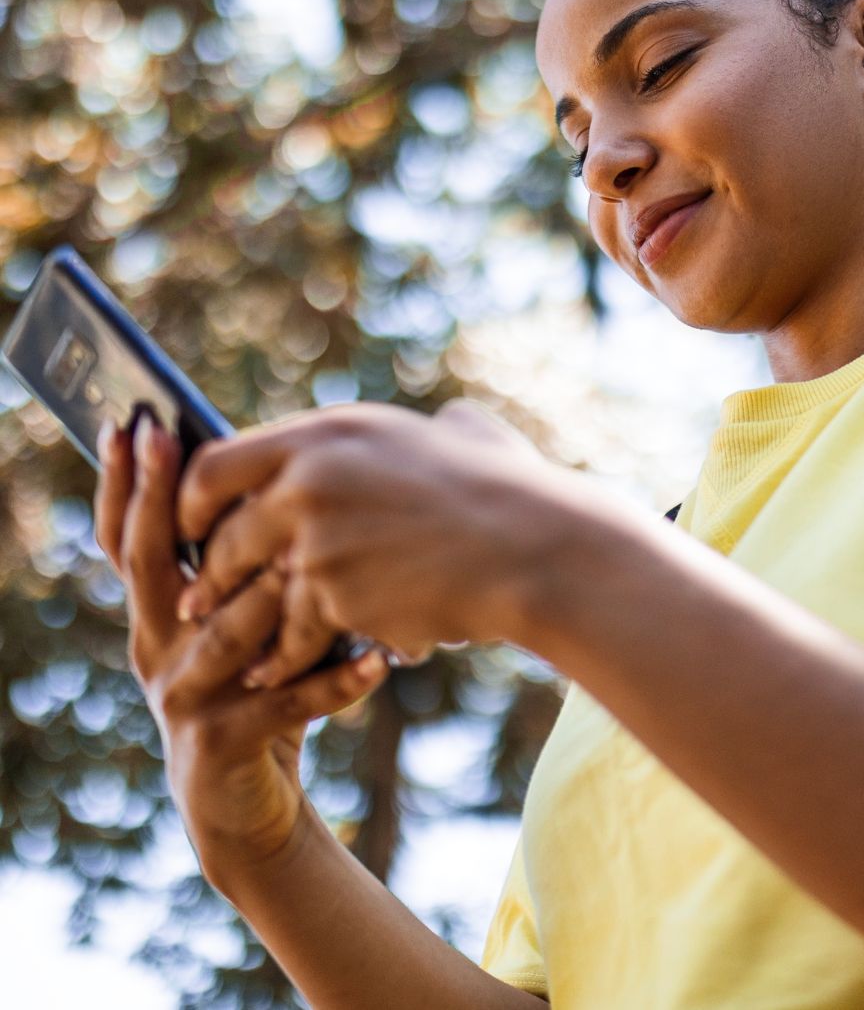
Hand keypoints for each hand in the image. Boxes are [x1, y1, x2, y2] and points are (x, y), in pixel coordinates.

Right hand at [92, 412, 391, 887]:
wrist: (245, 799)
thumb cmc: (257, 681)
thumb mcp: (244, 615)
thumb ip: (251, 555)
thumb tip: (287, 465)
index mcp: (159, 609)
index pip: (130, 535)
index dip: (129, 480)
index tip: (135, 421)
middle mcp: (156, 647)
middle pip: (148, 565)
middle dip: (159, 501)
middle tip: (166, 442)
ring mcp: (182, 697)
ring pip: (224, 631)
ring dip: (267, 592)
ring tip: (305, 556)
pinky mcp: (220, 743)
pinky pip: (284, 703)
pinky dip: (334, 680)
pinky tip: (377, 658)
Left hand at [174, 398, 571, 688]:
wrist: (533, 546)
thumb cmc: (511, 488)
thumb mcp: (462, 434)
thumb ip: (429, 431)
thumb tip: (444, 427)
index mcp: (327, 433)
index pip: (218, 464)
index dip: (196, 501)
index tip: (195, 525)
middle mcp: (308, 477)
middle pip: (222, 535)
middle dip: (209, 575)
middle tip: (199, 598)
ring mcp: (317, 538)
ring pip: (251, 593)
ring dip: (240, 627)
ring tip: (236, 652)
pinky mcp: (335, 595)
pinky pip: (291, 636)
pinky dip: (283, 662)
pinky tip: (276, 676)